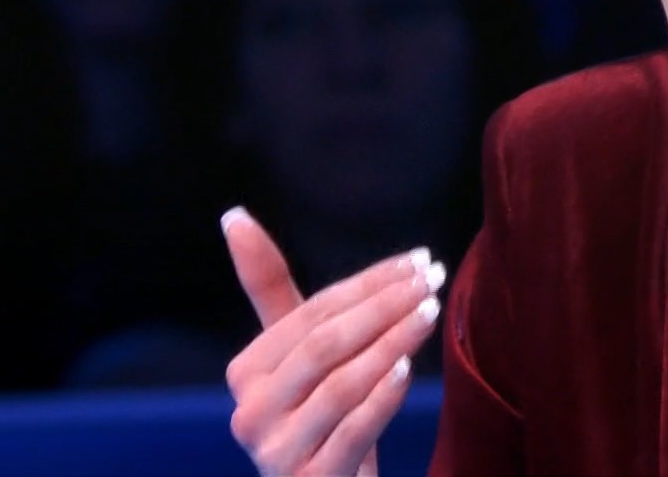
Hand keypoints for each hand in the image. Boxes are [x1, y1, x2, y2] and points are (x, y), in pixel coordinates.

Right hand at [222, 208, 446, 476]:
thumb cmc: (320, 416)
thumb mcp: (300, 355)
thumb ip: (271, 289)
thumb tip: (233, 215)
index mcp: (246, 373)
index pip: (311, 313)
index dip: (368, 282)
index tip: (421, 259)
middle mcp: (250, 414)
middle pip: (323, 344)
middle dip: (383, 305)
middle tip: (434, 278)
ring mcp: (276, 452)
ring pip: (339, 385)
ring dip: (391, 342)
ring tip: (431, 312)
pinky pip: (350, 432)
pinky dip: (380, 397)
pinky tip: (407, 367)